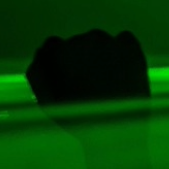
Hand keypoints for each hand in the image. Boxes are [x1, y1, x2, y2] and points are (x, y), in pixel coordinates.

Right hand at [25, 30, 151, 130]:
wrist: (115, 129)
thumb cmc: (78, 118)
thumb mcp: (46, 99)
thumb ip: (38, 73)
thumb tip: (41, 53)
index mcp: (57, 53)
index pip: (54, 46)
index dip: (62, 62)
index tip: (70, 76)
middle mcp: (80, 41)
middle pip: (80, 43)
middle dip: (84, 59)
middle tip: (92, 85)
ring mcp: (107, 42)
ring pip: (101, 42)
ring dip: (103, 55)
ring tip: (109, 82)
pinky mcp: (130, 46)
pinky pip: (125, 40)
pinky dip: (124, 51)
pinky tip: (124, 71)